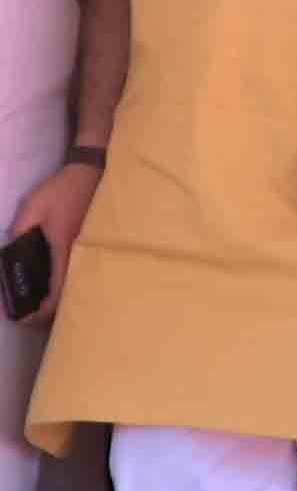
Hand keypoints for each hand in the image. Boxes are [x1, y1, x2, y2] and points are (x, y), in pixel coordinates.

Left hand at [5, 160, 98, 321]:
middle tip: (24, 314)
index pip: (55, 291)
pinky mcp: (88, 247)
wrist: (92, 173)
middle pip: (66, 295)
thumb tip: (10, 254)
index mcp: (63, 249)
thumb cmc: (61, 190)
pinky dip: (61, 284)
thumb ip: (19, 231)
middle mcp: (79, 256)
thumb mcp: (31, 207)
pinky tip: (49, 281)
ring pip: (72, 286)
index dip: (40, 310)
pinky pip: (74, 273)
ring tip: (34, 301)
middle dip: (45, 311)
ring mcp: (86, 252)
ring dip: (54, 299)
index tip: (23, 318)